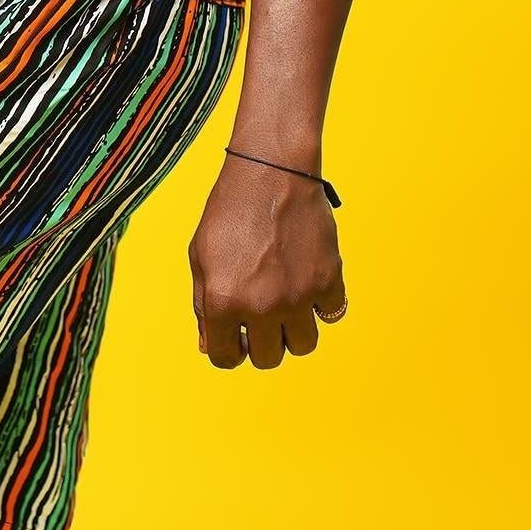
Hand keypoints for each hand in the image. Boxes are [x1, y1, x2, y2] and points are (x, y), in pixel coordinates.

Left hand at [188, 150, 346, 367]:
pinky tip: (307, 278)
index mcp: (222, 302)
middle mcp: (261, 306)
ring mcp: (298, 296)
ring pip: (302, 346)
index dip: (230, 349)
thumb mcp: (201, 257)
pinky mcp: (328, 280)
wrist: (271, 170)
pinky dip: (321, 303)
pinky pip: (330, 315)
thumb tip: (211, 346)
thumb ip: (204, 305)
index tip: (237, 336)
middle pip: (268, 358)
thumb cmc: (230, 210)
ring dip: (294, 329)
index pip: (227, 359)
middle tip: (262, 315)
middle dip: (262, 341)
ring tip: (286, 299)